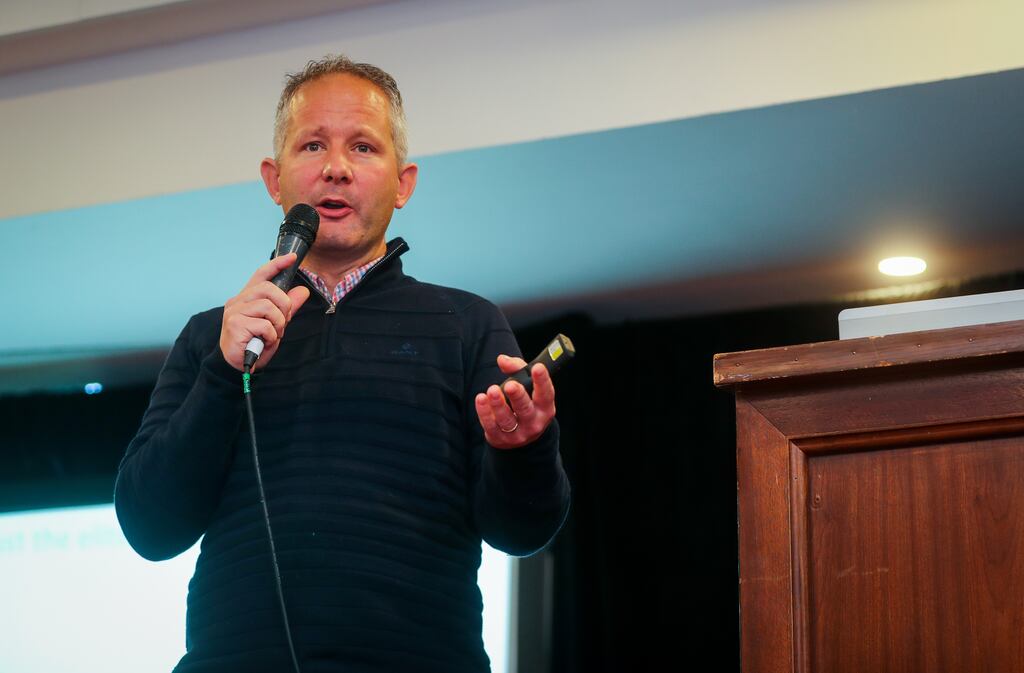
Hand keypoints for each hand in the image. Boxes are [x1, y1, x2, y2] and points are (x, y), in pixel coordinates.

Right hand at [219, 253, 310, 370]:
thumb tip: (303, 291)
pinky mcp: (234, 324)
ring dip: (278, 324)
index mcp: (247, 298)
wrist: (239, 365)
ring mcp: (234, 312)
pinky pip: (264, 325)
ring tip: (273, 335)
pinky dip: (271, 336)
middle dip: (284, 305)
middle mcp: (238, 301)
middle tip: (284, 322)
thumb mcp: (276, 323)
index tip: (291, 258)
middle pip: (268, 289)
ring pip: (268, 306)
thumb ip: (287, 307)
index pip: (261, 274)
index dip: (276, 264)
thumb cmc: (255, 343)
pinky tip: (264, 342)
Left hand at [475, 354, 555, 448]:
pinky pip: (491, 425)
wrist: (520, 438)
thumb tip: (502, 360)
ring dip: (498, 404)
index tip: (538, 367)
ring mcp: (517, 433)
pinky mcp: (500, 439)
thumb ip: (517, 369)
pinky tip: (481, 399)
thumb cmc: (524, 404)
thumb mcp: (527, 386)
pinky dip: (485, 412)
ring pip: (507, 419)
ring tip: (492, 390)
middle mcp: (534, 422)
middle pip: (526, 409)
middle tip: (511, 385)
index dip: (542, 380)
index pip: (546, 393)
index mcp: (545, 408)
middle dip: (518, 396)